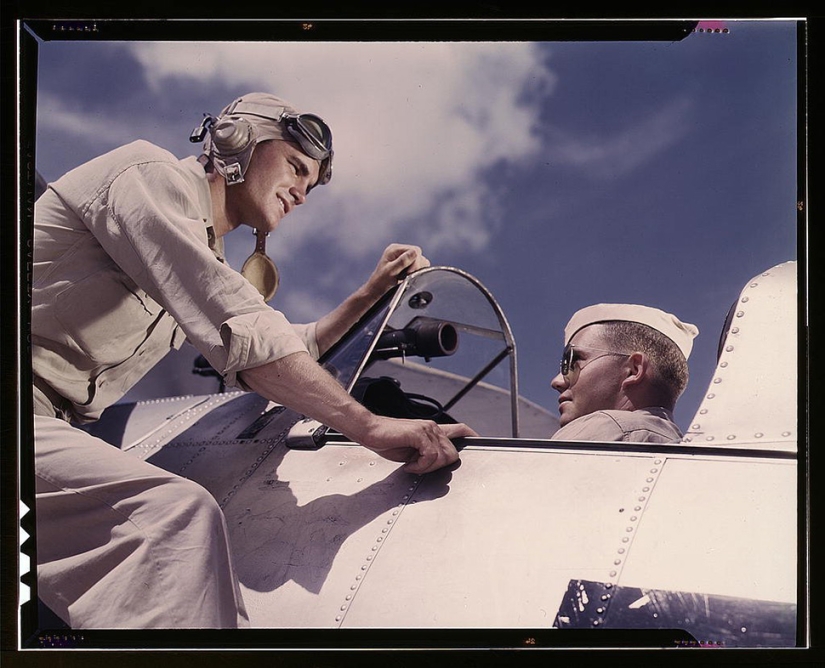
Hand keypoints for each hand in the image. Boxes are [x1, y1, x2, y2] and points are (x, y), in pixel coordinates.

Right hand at [359, 417, 476, 474]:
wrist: (369, 430)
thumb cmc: (386, 440)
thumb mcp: (410, 450)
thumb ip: (425, 454)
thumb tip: (434, 463)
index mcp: (431, 430)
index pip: (459, 429)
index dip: (471, 436)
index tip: (478, 442)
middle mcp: (432, 428)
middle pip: (453, 453)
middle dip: (438, 466)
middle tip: (419, 468)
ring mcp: (427, 429)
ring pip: (442, 457)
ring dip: (426, 467)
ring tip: (411, 465)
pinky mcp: (419, 434)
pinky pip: (430, 456)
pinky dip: (420, 466)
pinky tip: (408, 465)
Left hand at [364, 244, 429, 298]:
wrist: (376, 290)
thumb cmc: (380, 281)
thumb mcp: (391, 271)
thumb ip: (403, 261)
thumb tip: (415, 252)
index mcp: (394, 249)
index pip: (414, 250)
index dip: (415, 262)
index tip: (409, 272)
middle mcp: (400, 251)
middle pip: (418, 255)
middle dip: (416, 266)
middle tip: (407, 275)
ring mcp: (403, 257)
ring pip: (420, 260)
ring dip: (416, 269)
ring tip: (406, 276)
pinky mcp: (406, 264)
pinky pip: (418, 265)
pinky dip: (416, 271)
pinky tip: (407, 276)